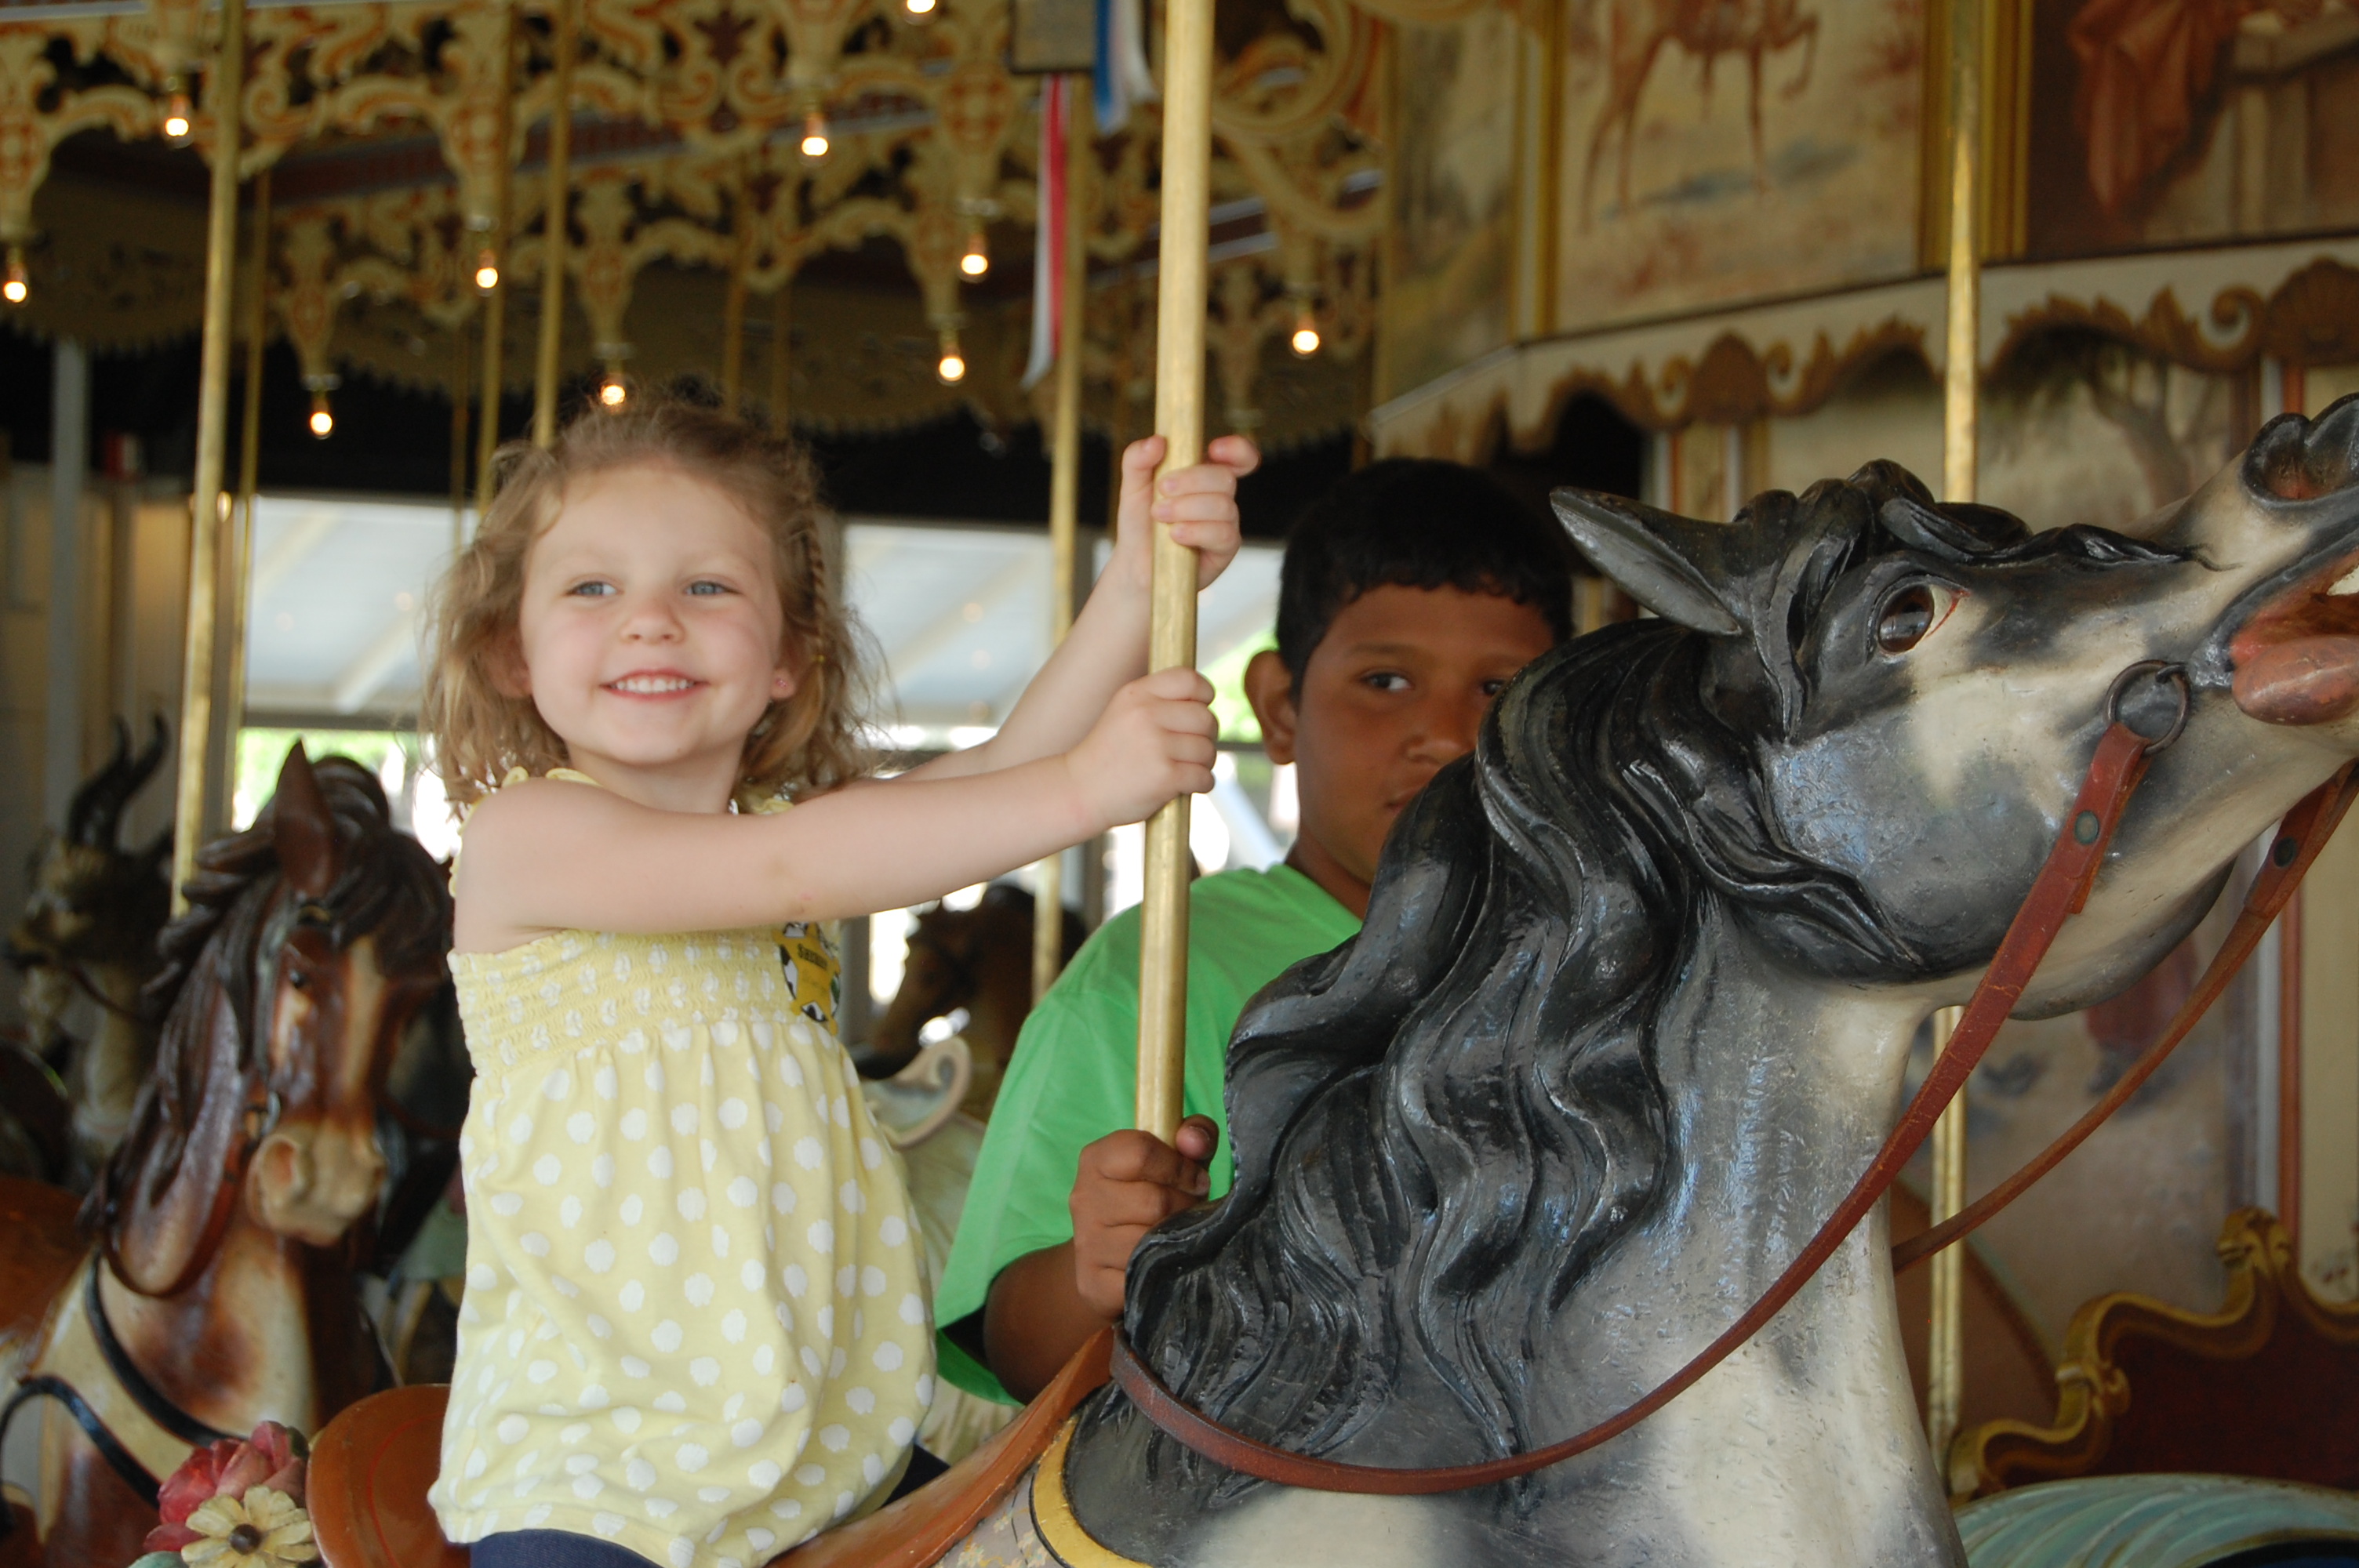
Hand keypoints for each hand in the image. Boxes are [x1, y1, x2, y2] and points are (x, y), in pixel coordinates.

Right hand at [1064, 667, 1216, 830]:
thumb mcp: (1124, 713)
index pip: (1189, 680)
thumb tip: (1205, 700)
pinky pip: (1204, 776)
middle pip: (1205, 718)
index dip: (1204, 695)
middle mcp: (1146, 715)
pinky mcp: (1164, 776)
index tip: (1201, 709)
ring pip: (1207, 749)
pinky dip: (1202, 783)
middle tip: (1192, 750)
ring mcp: (1156, 745)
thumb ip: (1158, 702)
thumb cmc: (1108, 754)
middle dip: (1206, 736)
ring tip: (1184, 769)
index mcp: (1137, 694)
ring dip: (1204, 763)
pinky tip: (1185, 785)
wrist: (1079, 791)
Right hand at [1069, 1116, 1219, 1318]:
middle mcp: (1083, 1198)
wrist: (1109, 1256)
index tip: (1195, 1179)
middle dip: (1184, 1207)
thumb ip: (1193, 1135)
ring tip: (1173, 1234)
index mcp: (1096, 1159)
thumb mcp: (1175, 1159)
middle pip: (1154, 1200)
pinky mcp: (1093, 1281)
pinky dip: (1160, 1269)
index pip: (1141, 1152)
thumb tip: (1195, 1140)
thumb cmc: (1151, 1197)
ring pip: (1149, 1240)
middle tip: (1185, 1212)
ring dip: (1174, 1239)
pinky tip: (1158, 1262)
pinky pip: (1142, 1275)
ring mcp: (1086, 1242)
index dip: (1180, 1166)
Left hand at [1110, 434, 1259, 594]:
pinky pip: (1223, 534)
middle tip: (1161, 490)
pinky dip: (1196, 531)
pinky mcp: (1225, 549)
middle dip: (1191, 480)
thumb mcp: (1132, 486)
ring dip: (1187, 508)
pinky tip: (1175, 535)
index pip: (1237, 457)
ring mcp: (1225, 523)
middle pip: (1224, 477)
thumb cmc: (1139, 525)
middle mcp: (1219, 497)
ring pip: (1223, 505)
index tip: (1214, 449)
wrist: (1134, 565)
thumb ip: (1138, 459)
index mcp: (1204, 475)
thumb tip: (1157, 441)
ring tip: (1159, 515)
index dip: (1237, 449)